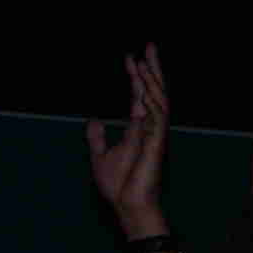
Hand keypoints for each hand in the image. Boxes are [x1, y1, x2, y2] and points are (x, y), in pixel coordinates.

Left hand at [83, 48, 175, 235]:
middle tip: (149, 46)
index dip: (136, 76)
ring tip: (144, 61)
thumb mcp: (99, 156)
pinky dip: (152, 102)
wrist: (126, 206)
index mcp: (139, 129)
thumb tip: (93, 120)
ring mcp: (155, 136)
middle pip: (155, 92)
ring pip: (158, 101)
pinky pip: (158, 119)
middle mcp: (150, 128)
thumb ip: (98, 138)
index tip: (130, 57)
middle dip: (153, 69)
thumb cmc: (117, 187)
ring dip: (152, 81)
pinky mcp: (156, 145)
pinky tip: (144, 88)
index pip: (140, 96)